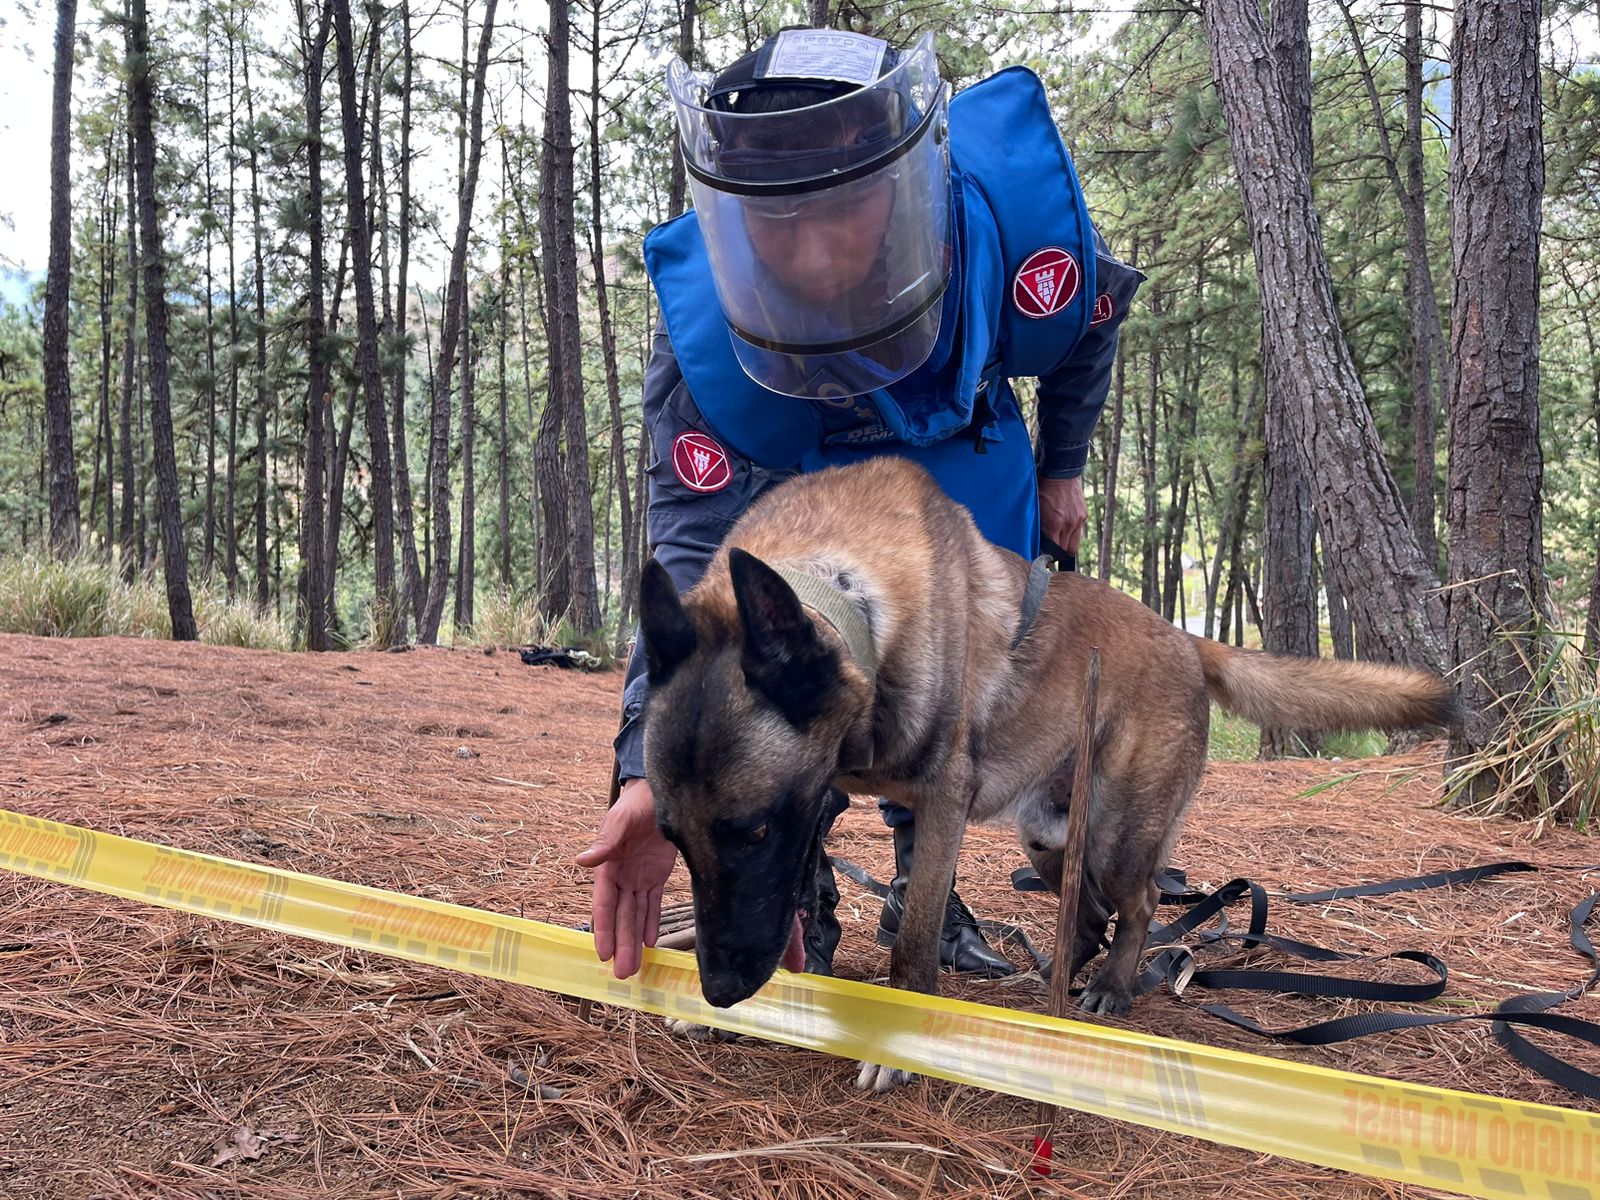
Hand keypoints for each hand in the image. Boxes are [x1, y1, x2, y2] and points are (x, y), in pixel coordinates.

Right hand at [575, 777, 678, 978]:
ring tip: (634, 968)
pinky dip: (651, 922)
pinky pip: (653, 903)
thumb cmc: (636, 803)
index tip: (602, 954)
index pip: (604, 904)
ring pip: (636, 915)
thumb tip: (581, 861)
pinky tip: (650, 943)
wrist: (659, 792)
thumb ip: (604, 843)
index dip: (604, 929)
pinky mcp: (657, 875)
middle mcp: (621, 876)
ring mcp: (639, 877)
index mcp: (608, 866)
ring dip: (634, 941)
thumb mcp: (620, 821)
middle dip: (621, 945)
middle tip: (623, 974)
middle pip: (621, 917)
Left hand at [1038, 475, 1087, 555]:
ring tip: (1058, 541)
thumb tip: (1036, 542)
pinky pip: (1078, 531)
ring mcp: (1078, 520)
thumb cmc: (1043, 489)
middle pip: (1066, 550)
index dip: (1050, 558)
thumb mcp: (1036, 509)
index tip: (1045, 561)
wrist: (1061, 472)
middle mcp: (1068, 524)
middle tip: (1051, 552)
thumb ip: (1038, 527)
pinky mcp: (1083, 515)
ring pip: (1074, 544)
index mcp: (1055, 524)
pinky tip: (1064, 526)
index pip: (1055, 551)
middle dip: (1059, 553)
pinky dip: (1071, 532)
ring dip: (1066, 545)